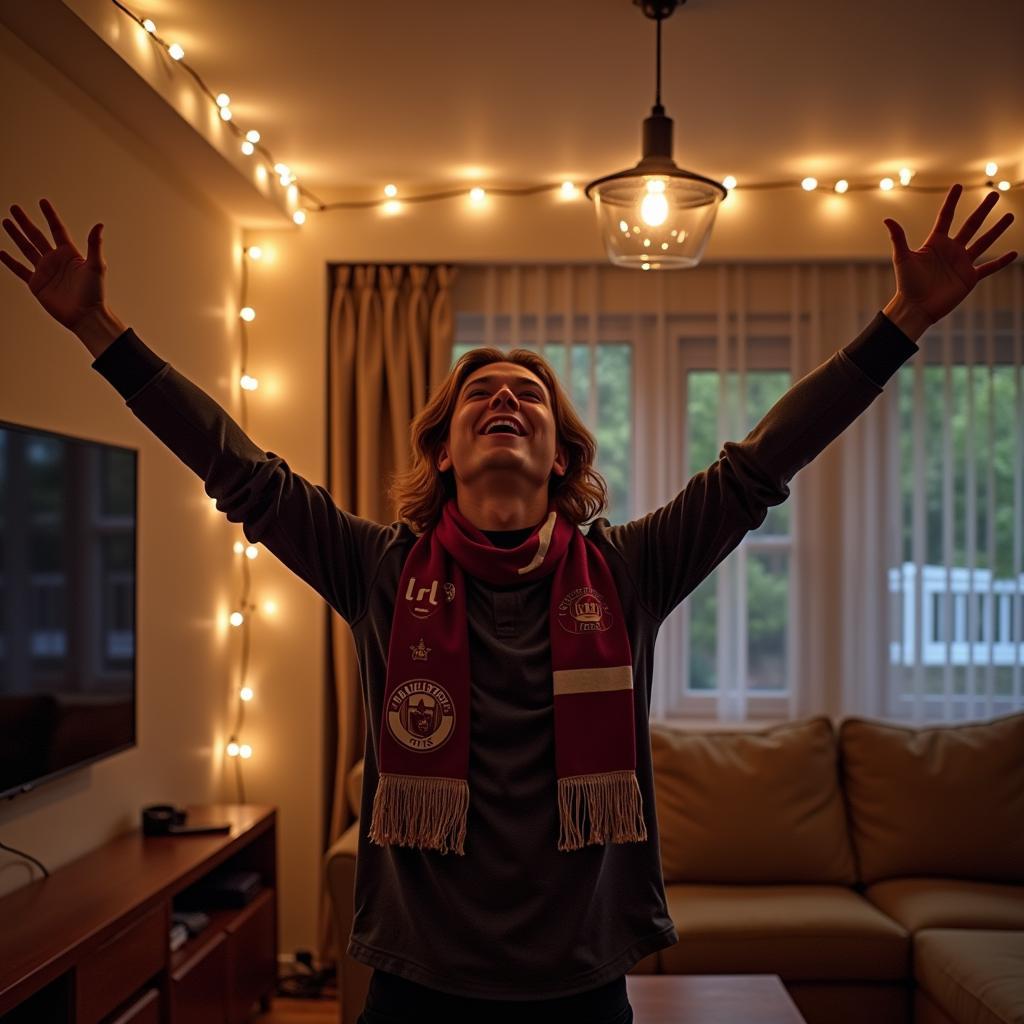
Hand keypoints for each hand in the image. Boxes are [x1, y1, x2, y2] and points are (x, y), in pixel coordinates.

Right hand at [1, 198, 107, 331]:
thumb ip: (94, 245)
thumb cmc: (95, 292)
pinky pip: (20, 270)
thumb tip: (99, 225)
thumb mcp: (96, 266)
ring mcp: (45, 271)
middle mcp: (56, 260)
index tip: (42, 201)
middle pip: (37, 236)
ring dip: (16, 236)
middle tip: (14, 208)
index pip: (57, 229)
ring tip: (6, 222)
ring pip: (26, 249)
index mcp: (70, 253)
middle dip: (25, 222)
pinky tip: (1, 252)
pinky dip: (10, 261)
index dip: (50, 215)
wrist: (86, 316)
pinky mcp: (37, 284)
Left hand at [883, 184, 1016, 327]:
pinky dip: (1001, 261)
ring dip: (997, 230)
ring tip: (1010, 216)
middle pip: (971, 225)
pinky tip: (1014, 253)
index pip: (946, 217)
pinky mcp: (969, 278)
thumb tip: (887, 219)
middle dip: (983, 210)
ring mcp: (962, 263)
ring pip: (984, 242)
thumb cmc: (907, 284)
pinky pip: (989, 268)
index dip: (952, 202)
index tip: (958, 185)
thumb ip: (899, 238)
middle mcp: (951, 250)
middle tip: (994, 195)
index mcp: (936, 243)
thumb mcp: (903, 258)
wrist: (916, 308)